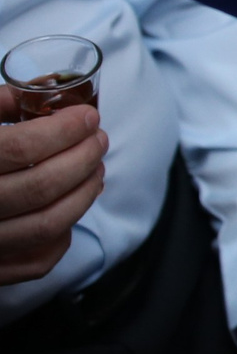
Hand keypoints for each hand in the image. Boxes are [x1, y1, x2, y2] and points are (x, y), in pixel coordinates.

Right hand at [0, 93, 107, 284]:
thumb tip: (43, 90)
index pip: (21, 147)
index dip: (63, 130)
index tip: (88, 116)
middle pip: (40, 186)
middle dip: (82, 159)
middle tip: (98, 140)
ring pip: (46, 226)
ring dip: (83, 195)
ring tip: (95, 170)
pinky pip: (34, 262)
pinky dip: (62, 238)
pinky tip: (68, 211)